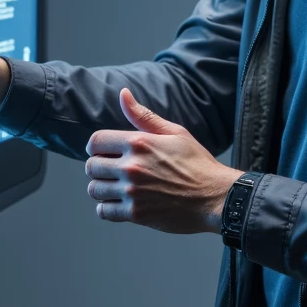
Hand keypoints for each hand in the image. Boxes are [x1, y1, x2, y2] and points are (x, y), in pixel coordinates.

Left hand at [85, 88, 241, 234]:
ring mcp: (133, 191)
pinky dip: (107, 208)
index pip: (95, 142)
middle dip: (99, 168)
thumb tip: (123, 93)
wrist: (215, 197)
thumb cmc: (197, 163)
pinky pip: (104, 211)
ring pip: (94, 190)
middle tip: (112, 172)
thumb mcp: (174, 132)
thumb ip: (143, 115)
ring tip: (115, 187)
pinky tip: (119, 203)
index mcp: (139, 142)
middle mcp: (132, 166)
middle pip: (91, 166)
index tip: (103, 153)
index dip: (96, 147)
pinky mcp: (136, 213)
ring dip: (102, 188)